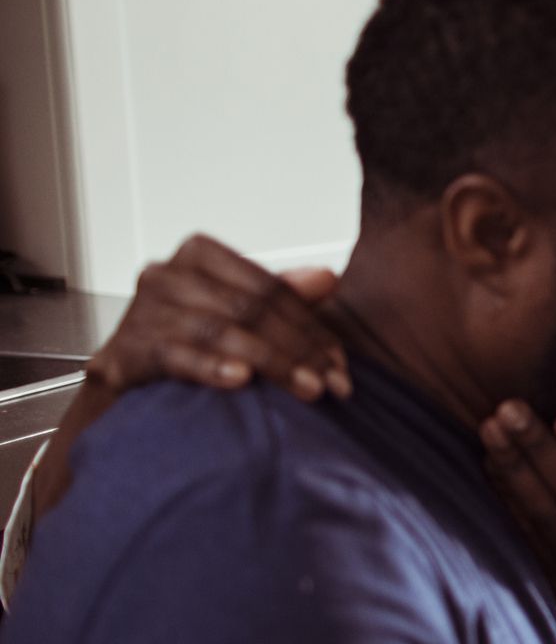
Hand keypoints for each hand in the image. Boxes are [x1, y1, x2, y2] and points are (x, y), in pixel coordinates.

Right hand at [88, 234, 347, 400]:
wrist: (127, 375)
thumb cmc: (187, 336)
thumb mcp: (238, 309)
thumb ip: (281, 294)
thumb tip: (328, 278)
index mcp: (200, 254)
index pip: (271, 289)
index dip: (313, 327)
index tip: (341, 364)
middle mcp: (168, 274)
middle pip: (252, 310)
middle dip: (301, 350)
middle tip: (333, 383)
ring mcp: (143, 309)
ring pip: (223, 332)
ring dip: (273, 363)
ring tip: (308, 389)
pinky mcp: (128, 347)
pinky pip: (176, 356)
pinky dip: (211, 367)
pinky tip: (241, 379)